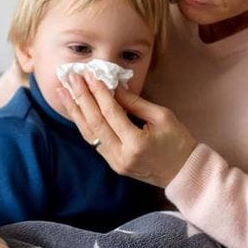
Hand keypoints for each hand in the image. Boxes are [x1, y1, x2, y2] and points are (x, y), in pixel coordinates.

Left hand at [57, 72, 197, 187]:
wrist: (184, 173)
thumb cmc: (178, 142)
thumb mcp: (162, 116)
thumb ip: (135, 103)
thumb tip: (113, 87)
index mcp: (136, 143)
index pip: (111, 112)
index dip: (99, 92)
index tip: (90, 74)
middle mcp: (121, 155)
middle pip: (95, 122)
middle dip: (81, 97)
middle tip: (72, 77)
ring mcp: (115, 163)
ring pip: (89, 134)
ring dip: (76, 110)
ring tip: (63, 91)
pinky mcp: (113, 164)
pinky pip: (94, 142)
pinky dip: (84, 123)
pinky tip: (77, 109)